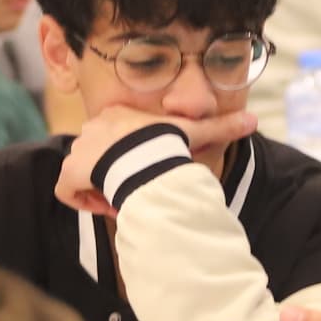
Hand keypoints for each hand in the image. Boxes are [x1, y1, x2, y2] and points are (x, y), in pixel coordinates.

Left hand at [52, 105, 256, 218]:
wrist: (145, 158)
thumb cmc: (169, 143)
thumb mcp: (197, 132)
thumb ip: (222, 126)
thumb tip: (253, 121)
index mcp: (118, 116)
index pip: (116, 139)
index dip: (129, 161)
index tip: (146, 174)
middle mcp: (93, 128)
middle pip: (98, 158)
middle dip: (115, 176)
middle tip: (136, 189)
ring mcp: (78, 150)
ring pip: (83, 175)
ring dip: (103, 190)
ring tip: (125, 199)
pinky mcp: (69, 172)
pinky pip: (67, 191)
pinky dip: (84, 201)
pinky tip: (108, 205)